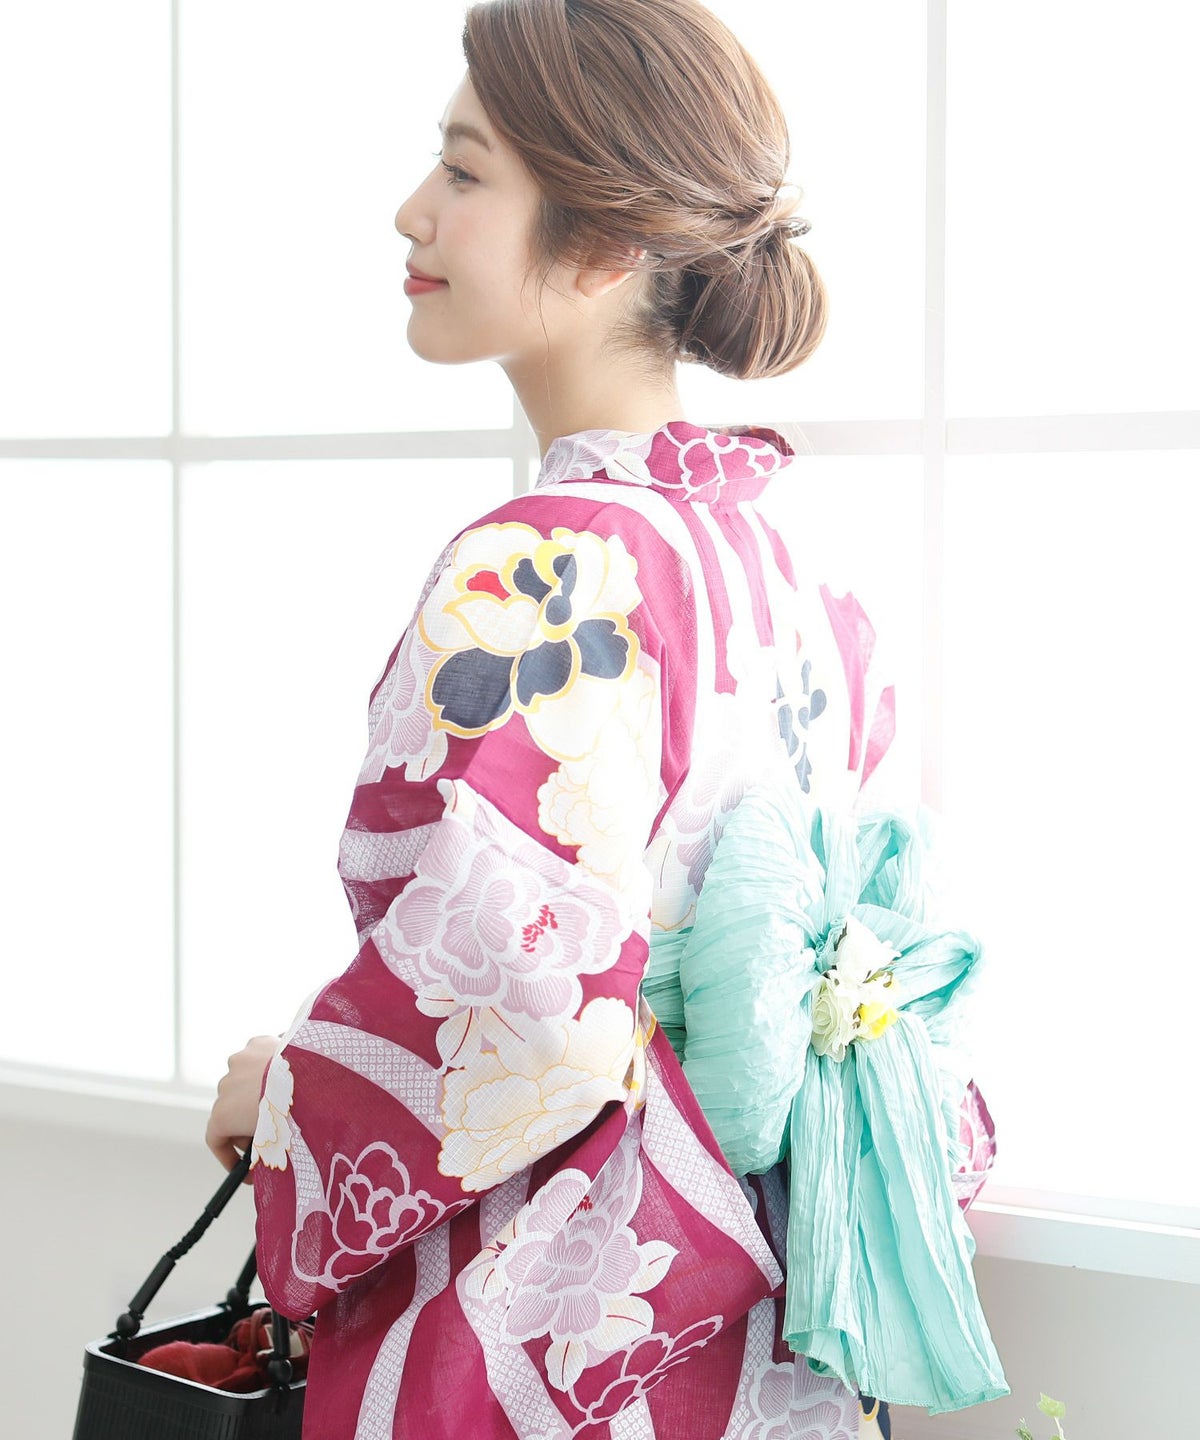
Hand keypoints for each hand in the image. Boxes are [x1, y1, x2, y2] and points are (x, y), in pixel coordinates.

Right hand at [206, 1034, 283, 1181]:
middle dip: (246, 1122)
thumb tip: (265, 1158)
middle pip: (231, 1108)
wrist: (311, 1076)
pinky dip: (269, 1067)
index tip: (243, 1167)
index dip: (228, 1155)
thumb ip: (261, 1150)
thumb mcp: (274, 1144)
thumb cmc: (293, 1114)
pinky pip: (259, 1058)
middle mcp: (224, 1086)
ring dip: (257, 1090)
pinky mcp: (258, 1042)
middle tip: (269, 1133)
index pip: (215, 1138)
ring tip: (282, 1099)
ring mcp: (239, 1061)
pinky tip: (289, 1074)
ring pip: (245, 1080)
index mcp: (222, 1114)